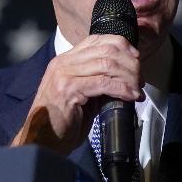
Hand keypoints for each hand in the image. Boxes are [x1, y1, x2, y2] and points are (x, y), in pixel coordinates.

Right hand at [11, 34, 141, 154]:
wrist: (42, 141)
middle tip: (140, 80)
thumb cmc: (61, 123)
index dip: (121, 46)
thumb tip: (124, 80)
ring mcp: (64, 74)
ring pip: (107, 64)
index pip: (97, 40)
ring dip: (128, 77)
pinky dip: (122, 89)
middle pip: (106, 50)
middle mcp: (63, 62)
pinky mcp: (68, 89)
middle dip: (129, 64)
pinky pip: (103, 83)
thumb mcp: (81, 97)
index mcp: (65, 60)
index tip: (136, 59)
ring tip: (137, 89)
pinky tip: (130, 96)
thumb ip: (98, 84)